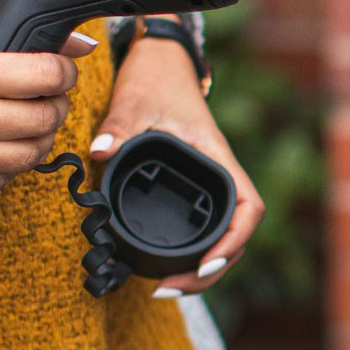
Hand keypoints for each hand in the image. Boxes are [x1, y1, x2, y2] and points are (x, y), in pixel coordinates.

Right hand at [0, 9, 97, 198]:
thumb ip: (13, 31)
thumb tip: (78, 44)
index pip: (42, 77)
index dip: (64, 72)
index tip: (61, 71)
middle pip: (42, 121)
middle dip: (57, 106)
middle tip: (49, 97)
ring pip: (27, 158)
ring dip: (40, 138)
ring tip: (29, 121)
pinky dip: (9, 166)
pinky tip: (0, 145)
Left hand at [89, 33, 263, 295]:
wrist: (161, 61)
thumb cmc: (156, 79)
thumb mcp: (135, 101)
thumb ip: (119, 127)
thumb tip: (102, 151)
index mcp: (216, 158)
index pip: (247, 207)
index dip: (233, 241)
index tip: (205, 262)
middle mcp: (218, 174)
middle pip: (237, 235)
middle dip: (211, 269)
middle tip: (171, 287)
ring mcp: (208, 182)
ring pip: (223, 235)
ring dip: (203, 268)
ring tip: (169, 286)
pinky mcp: (193, 185)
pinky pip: (205, 225)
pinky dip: (193, 252)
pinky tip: (169, 266)